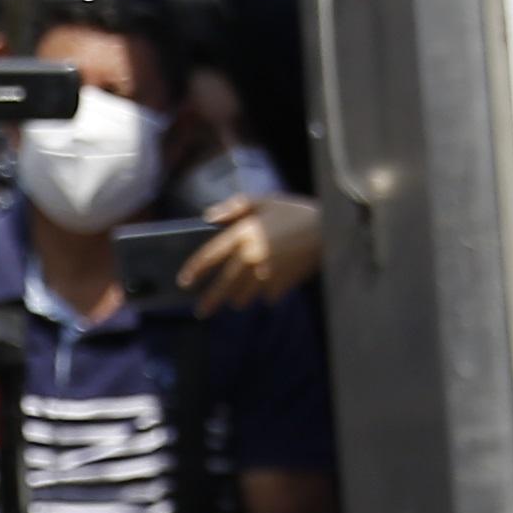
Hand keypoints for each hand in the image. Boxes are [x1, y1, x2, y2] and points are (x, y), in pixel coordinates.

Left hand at [182, 191, 322, 311]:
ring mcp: (266, 274)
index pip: (209, 256)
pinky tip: (271, 284)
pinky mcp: (281, 285)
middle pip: (222, 285)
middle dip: (210, 301)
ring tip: (236, 299)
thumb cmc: (295, 212)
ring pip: (243, 296)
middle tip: (201, 312)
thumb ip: (235, 207)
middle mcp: (250, 256)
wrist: (328, 230)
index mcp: (243, 234)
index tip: (184, 282)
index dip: (194, 270)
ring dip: (238, 299)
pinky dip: (265, 294)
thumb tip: (208, 217)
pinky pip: (266, 297)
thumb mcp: (265, 201)